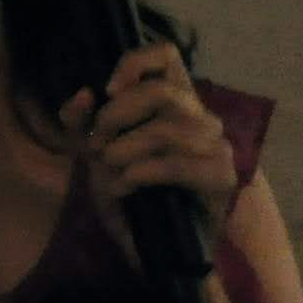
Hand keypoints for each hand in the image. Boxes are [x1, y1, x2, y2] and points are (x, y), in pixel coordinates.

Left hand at [63, 43, 241, 253]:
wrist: (153, 247)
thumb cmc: (128, 194)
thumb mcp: (93, 154)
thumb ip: (80, 123)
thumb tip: (84, 94)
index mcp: (176, 102)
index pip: (167, 55)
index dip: (135, 62)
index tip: (107, 90)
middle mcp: (202, 116)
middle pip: (161, 91)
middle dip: (118, 116)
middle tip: (99, 144)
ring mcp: (217, 145)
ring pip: (164, 130)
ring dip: (124, 151)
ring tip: (112, 171)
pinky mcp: (222, 176)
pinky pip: (173, 164)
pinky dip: (138, 175)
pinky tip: (125, 188)